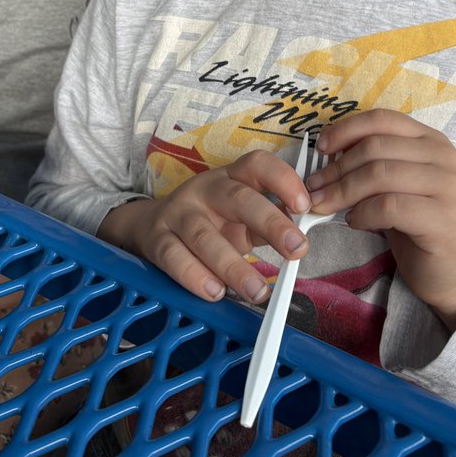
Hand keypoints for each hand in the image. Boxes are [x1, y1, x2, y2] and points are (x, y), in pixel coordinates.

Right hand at [97, 149, 311, 304]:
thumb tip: (302, 238)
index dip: (282, 179)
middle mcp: (205, 190)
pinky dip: (195, 276)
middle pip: (237, 199)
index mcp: (231, 178)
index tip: (304, 204)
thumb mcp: (240, 216)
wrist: (151, 226)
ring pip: (205, 235)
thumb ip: (268, 224)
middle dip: (270, 222)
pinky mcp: (158, 239)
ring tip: (257, 290)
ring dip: (233, 265)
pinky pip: (174, 257)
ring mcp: (179, 213)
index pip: (257, 164)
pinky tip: (215, 292)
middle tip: (296, 249)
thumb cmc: (210, 222)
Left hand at [310, 110, 455, 327]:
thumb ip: (371, 163)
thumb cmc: (417, 223)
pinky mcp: (444, 219)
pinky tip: (355, 222)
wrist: (453, 269)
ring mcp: (448, 187)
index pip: (382, 120)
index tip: (321, 147)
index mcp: (430, 140)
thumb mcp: (394, 184)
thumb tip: (325, 154)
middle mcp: (444, 157)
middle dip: (336, 168)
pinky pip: (389, 207)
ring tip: (326, 206)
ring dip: (343, 191)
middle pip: (375, 148)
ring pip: (380, 175)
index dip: (346, 130)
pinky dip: (363, 213)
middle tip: (314, 187)